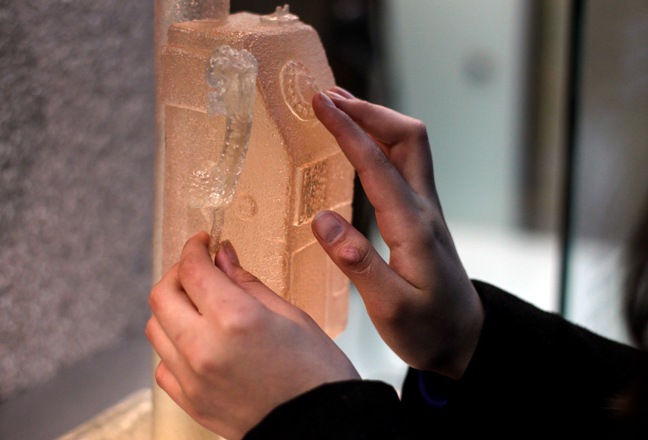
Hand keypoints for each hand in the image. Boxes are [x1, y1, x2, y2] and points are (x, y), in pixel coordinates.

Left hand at [146, 232, 359, 439]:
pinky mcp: (191, 401)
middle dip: (177, 272)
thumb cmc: (316, 373)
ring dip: (171, 307)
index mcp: (235, 319)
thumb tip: (223, 257)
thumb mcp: (290, 315)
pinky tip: (197, 340)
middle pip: (162, 295)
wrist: (320, 426)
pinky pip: (162, 365)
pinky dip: (172, 345)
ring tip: (197, 303)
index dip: (194, 247)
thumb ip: (247, 283)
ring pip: (154, 328)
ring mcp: (193, 379)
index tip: (202, 241)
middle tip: (198, 267)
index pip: (193, 269)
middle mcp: (204, 348)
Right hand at [311, 88, 483, 379]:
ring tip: (339, 107)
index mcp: (413, 227)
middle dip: (368, 110)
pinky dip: (379, 141)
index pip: (378, 165)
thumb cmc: (428, 329)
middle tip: (327, 97)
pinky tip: (358, 145)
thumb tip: (323, 219)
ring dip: (375, 120)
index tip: (321, 105)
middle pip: (407, 137)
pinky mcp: (419, 215)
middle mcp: (422, 208)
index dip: (349, 130)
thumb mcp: (390, 308)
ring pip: (408, 146)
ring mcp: (424, 208)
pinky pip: (402, 163)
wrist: (464, 337)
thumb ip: (358, 264)